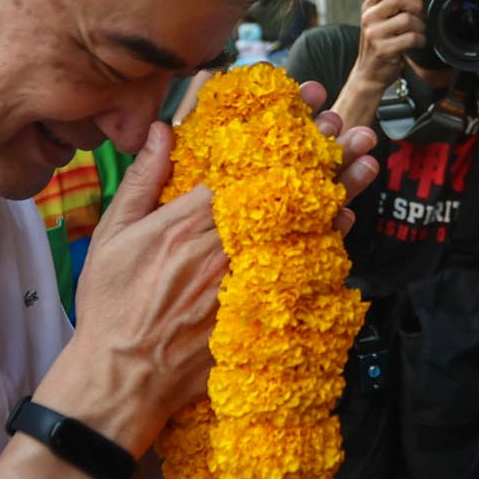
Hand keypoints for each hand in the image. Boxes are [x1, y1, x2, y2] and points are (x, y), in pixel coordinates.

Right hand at [40, 87, 375, 451]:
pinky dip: (328, 243)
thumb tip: (160, 131)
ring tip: (367, 162)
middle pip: (285, 189)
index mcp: (191, 218)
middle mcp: (229, 244)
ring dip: (339, 192)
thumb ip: (142, 179)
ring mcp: (251, 277)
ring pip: (303, 227)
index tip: (307, 101)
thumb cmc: (112, 307)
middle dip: (323, 154)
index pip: (246, 159)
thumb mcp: (115, 234)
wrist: (126, 376)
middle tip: (351, 128)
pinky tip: (348, 220)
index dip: (282, 127)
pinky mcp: (263, 309)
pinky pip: (305, 269)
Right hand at [349, 0, 425, 90]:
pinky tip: (417, 43)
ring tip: (418, 32)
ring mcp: (374, 34)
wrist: (368, 74)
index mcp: (369, 6)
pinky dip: (419, 40)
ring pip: (408, 19)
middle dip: (417, 5)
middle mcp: (369, 17)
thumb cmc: (377, 43)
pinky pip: (410, 38)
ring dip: (420, 26)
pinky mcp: (383, 49)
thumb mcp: (374, 16)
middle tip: (421, 15)